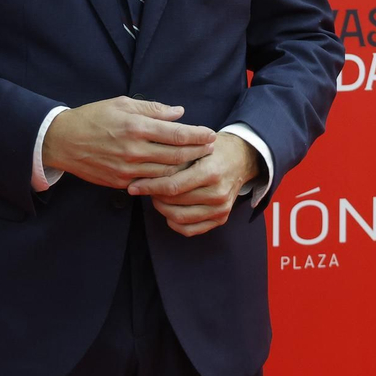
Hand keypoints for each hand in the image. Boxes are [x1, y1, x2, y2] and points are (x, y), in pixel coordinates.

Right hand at [42, 96, 216, 188]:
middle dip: (197, 152)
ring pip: (166, 173)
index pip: (176, 134)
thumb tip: (179, 113)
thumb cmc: (93, 117)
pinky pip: (149, 183)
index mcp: (135, 127)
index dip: (197, 135)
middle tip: (211, 148)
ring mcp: (127, 169)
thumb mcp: (121, 104)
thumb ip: (153, 109)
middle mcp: (133, 150)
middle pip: (176, 156)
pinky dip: (164, 179)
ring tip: (196, 160)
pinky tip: (173, 173)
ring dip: (184, 167)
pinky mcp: (121, 182)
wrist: (63, 141)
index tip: (211, 134)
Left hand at [126, 132, 258, 236]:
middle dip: (154, 196)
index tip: (134, 186)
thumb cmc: (213, 149)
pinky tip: (169, 210)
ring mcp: (221, 208)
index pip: (173, 185)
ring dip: (162, 209)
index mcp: (211, 172)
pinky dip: (174, 222)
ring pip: (180, 218)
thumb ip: (173, 158)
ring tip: (156, 197)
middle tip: (144, 187)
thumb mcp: (195, 145)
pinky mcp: (221, 218)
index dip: (149, 187)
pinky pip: (191, 229)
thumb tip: (144, 167)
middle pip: (174, 202)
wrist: (241, 158)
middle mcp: (218, 193)